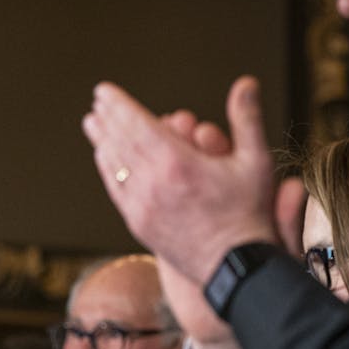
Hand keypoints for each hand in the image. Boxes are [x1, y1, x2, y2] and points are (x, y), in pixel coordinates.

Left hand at [82, 77, 280, 284]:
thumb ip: (246, 118)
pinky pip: (116, 190)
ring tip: (92, 124)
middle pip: (120, 141)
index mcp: (178, 163)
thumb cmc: (248, 213)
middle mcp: (153, 183)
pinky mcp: (138, 224)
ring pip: (113, 165)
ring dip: (102, 140)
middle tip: (98, 102)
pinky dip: (107, 169)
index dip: (119, 105)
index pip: (137, 124)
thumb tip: (246, 81)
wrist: (234, 267)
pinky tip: (104, 158)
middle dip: (107, 118)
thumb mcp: (255, 161)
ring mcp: (142, 205)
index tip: (104, 91)